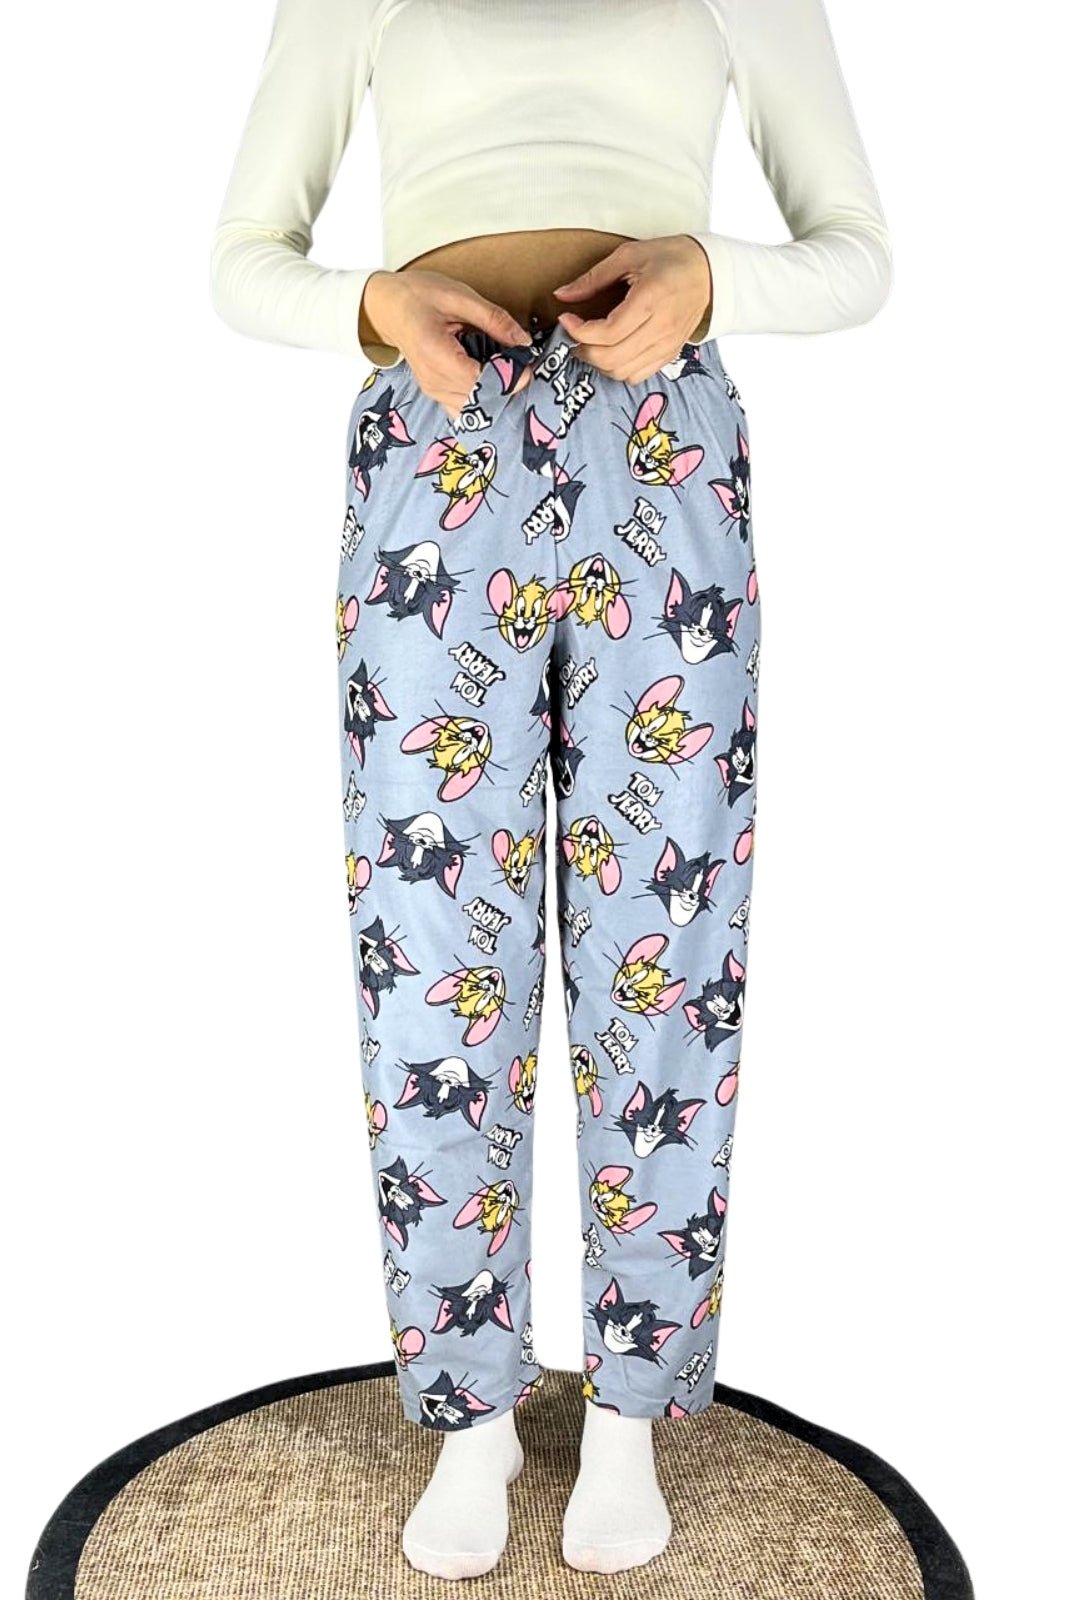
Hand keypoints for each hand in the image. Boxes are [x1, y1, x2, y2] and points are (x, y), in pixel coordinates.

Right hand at [360, 270, 534, 415]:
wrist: (387, 307)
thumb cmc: (418, 296)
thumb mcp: (459, 297)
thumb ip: (494, 320)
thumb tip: (523, 341)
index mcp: (435, 354)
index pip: (480, 382)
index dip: (507, 377)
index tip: (526, 364)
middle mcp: (432, 381)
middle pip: (480, 399)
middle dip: (505, 385)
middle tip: (520, 365)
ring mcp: (433, 391)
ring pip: (474, 407)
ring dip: (495, 393)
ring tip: (506, 369)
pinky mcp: (436, 394)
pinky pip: (464, 407)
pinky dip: (482, 398)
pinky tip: (491, 380)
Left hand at [552, 236, 712, 381]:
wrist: (710, 273)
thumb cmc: (671, 259)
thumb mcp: (629, 256)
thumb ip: (593, 278)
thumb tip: (562, 295)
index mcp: (650, 299)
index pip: (608, 333)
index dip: (580, 332)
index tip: (567, 319)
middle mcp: (660, 328)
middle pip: (612, 358)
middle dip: (584, 350)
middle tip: (575, 334)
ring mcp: (666, 345)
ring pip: (622, 372)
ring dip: (599, 363)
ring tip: (591, 343)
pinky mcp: (669, 355)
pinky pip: (637, 375)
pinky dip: (618, 369)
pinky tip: (612, 351)